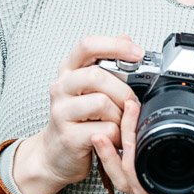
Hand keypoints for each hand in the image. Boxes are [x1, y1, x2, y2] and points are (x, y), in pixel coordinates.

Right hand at [23, 33, 143, 193]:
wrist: (56, 154)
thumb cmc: (78, 119)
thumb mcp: (89, 88)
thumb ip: (107, 64)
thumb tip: (127, 39)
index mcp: (68, 70)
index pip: (87, 45)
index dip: (115, 46)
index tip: (138, 54)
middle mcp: (60, 87)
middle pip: (96, 75)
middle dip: (122, 89)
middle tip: (131, 102)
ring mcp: (61, 112)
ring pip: (101, 103)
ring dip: (120, 115)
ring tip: (120, 122)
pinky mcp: (68, 136)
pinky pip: (104, 130)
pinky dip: (116, 135)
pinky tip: (113, 137)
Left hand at [93, 102, 193, 193]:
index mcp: (179, 190)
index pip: (141, 173)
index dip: (129, 145)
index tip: (131, 115)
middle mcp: (164, 191)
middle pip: (123, 178)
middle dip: (113, 147)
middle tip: (116, 115)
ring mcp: (159, 188)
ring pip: (122, 179)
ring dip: (109, 157)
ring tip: (102, 130)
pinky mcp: (158, 181)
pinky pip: (130, 175)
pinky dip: (119, 159)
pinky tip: (117, 138)